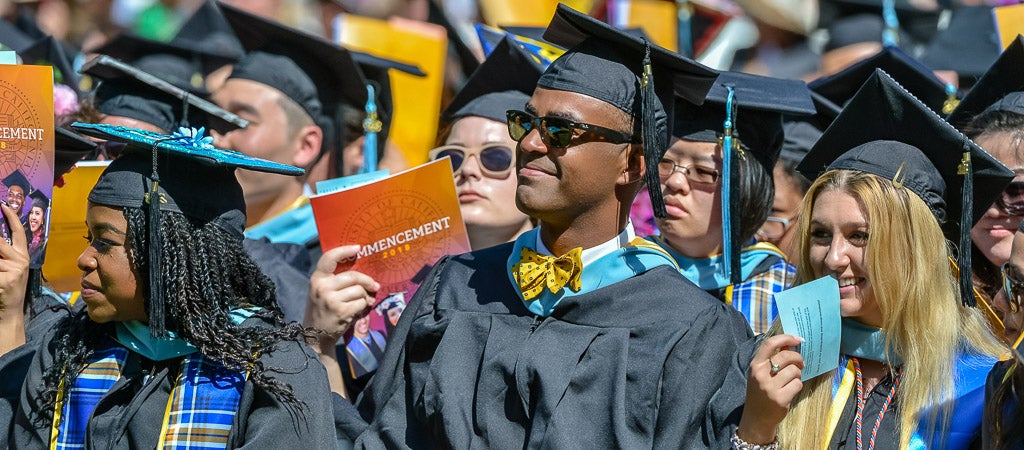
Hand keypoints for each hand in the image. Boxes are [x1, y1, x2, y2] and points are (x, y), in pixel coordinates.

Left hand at [0, 202, 28, 319]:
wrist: (8, 311)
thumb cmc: (6, 288)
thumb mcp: (8, 269)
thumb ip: (4, 254)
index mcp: (22, 256)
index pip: (18, 232)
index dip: (10, 217)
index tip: (2, 205)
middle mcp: (21, 261)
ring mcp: (14, 270)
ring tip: (0, 273)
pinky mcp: (6, 280)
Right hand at [303, 245, 378, 348]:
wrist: (315, 335)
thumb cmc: (322, 309)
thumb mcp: (322, 290)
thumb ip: (334, 279)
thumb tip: (361, 269)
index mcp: (317, 278)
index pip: (330, 257)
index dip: (344, 251)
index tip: (358, 248)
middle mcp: (322, 286)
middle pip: (353, 275)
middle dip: (367, 281)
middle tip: (374, 286)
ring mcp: (331, 299)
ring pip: (359, 290)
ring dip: (365, 296)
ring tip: (363, 301)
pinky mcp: (341, 311)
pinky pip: (361, 302)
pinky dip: (364, 306)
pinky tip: (359, 309)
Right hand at [736, 334, 804, 443]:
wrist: (756, 418)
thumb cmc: (760, 392)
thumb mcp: (760, 374)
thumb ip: (771, 359)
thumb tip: (790, 344)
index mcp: (755, 365)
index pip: (770, 344)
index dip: (785, 338)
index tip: (797, 339)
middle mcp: (761, 374)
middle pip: (786, 356)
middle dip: (797, 358)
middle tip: (800, 364)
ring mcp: (770, 387)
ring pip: (794, 371)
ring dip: (798, 374)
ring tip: (793, 380)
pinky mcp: (780, 398)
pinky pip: (797, 384)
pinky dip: (797, 386)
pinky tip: (791, 390)